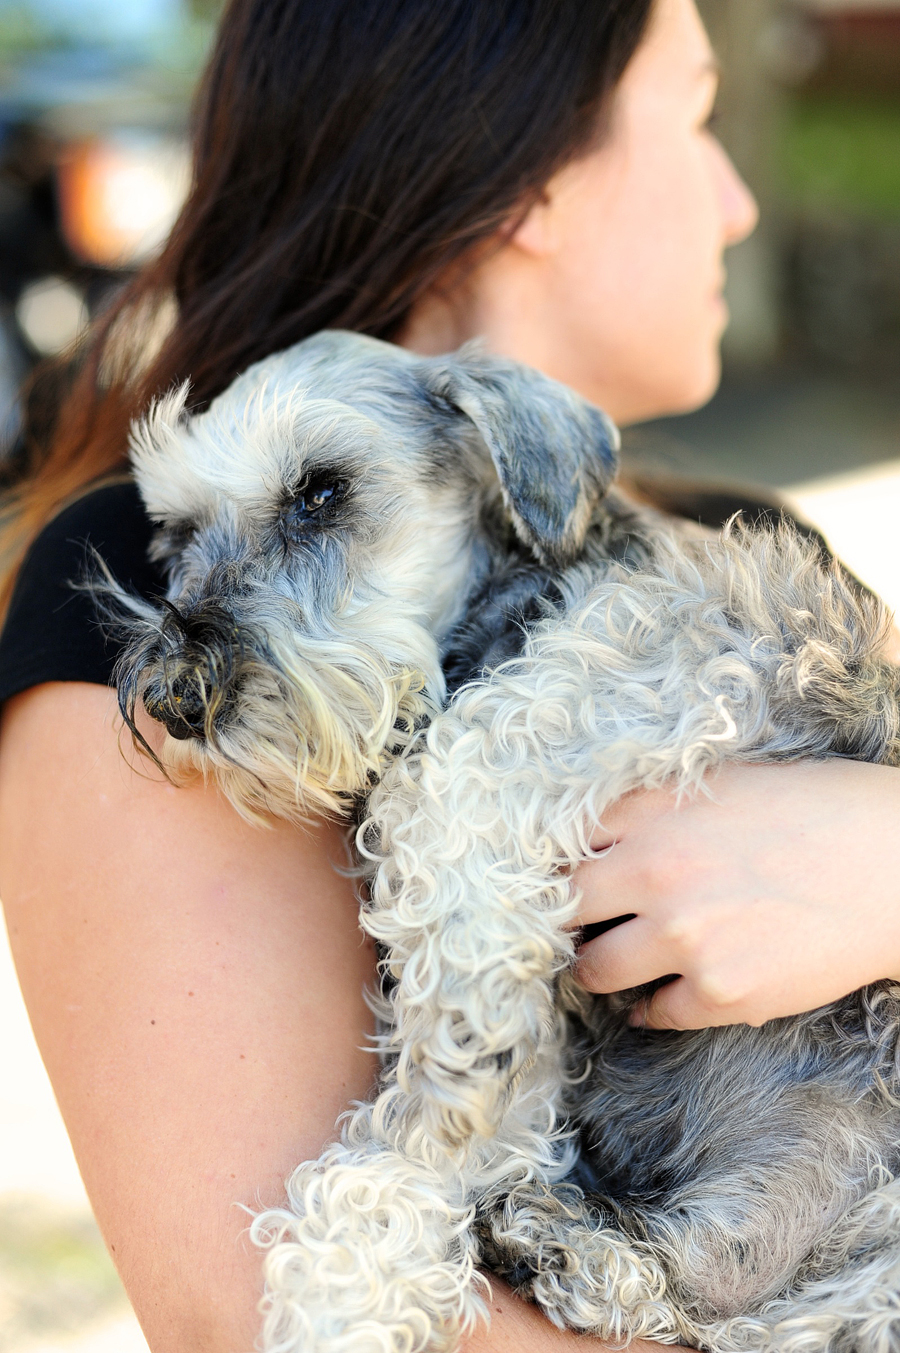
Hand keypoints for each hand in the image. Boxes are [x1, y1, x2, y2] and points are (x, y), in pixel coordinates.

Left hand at [572, 760, 899, 1029]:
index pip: (562, 841)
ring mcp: (685, 938)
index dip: (557, 862)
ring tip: (609, 965)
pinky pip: (654, 1013)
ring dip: (597, 969)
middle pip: (564, 908)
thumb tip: (605, 835)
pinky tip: (657, 999)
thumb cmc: (820, 809)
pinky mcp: (721, 993)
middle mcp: (656, 872)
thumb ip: (658, 807)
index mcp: (653, 812)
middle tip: (576, 927)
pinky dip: (650, 1009)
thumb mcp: (724, 781)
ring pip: (594, 971)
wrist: (896, 864)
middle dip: (566, 919)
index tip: (559, 877)